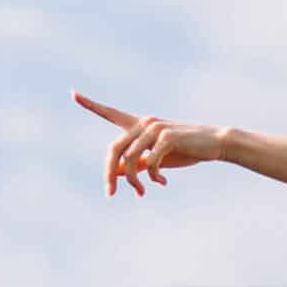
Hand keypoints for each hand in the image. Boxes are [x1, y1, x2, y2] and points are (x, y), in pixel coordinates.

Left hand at [73, 91, 227, 195]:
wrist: (214, 144)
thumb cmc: (184, 151)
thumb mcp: (155, 159)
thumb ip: (135, 163)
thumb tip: (115, 172)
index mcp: (138, 125)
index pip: (110, 113)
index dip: (90, 104)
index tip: (73, 93)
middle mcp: (143, 123)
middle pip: (114, 150)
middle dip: (109, 174)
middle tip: (109, 193)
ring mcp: (155, 128)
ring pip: (130, 159)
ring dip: (134, 181)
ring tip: (142, 192)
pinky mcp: (167, 136)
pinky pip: (149, 163)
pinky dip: (152, 177)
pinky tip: (162, 182)